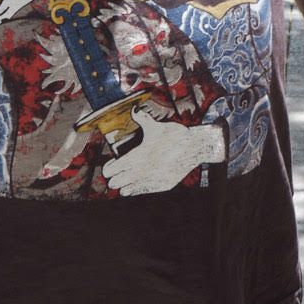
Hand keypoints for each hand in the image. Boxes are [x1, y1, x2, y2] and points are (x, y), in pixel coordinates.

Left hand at [101, 108, 223, 196]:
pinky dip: (136, 189)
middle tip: (117, 171)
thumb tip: (133, 110)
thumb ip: (142, 119)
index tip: (111, 164)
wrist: (194, 148)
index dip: (108, 168)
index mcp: (137, 157)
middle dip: (113, 177)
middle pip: (114, 183)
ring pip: (125, 191)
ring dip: (124, 185)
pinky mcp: (160, 186)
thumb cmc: (175, 136)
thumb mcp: (156, 127)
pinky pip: (140, 193)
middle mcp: (142, 171)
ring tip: (127, 178)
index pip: (111, 170)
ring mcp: (151, 181)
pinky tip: (138, 181)